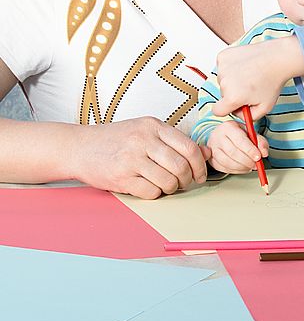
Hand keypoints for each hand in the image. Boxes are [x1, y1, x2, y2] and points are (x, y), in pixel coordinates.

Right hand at [71, 117, 209, 198]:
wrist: (79, 147)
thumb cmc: (116, 139)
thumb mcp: (147, 131)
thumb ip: (176, 141)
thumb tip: (207, 152)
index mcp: (153, 126)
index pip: (189, 147)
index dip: (200, 164)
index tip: (200, 174)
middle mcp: (143, 140)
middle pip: (181, 166)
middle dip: (188, 179)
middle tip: (184, 183)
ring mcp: (131, 159)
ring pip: (168, 181)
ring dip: (172, 188)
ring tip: (166, 185)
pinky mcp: (120, 177)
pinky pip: (151, 192)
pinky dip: (155, 194)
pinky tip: (150, 187)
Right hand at [207, 120, 269, 173]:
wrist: (221, 135)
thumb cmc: (237, 134)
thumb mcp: (250, 132)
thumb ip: (260, 141)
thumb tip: (264, 153)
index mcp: (228, 127)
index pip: (240, 140)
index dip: (250, 150)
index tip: (258, 157)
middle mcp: (218, 137)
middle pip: (232, 152)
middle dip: (247, 161)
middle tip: (256, 164)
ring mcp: (212, 149)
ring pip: (227, 162)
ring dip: (241, 167)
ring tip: (250, 166)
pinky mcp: (211, 160)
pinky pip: (223, 169)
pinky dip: (236, 171)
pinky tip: (242, 168)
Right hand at [212, 36, 303, 119]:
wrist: (277, 58)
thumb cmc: (272, 81)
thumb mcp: (265, 107)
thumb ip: (250, 117)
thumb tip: (239, 115)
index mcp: (232, 98)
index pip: (217, 111)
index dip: (227, 109)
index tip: (236, 104)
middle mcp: (224, 83)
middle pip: (223, 94)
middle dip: (234, 93)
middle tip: (251, 86)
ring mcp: (222, 68)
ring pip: (223, 79)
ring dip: (233, 79)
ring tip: (250, 74)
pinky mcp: (223, 56)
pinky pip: (223, 66)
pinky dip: (232, 66)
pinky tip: (245, 65)